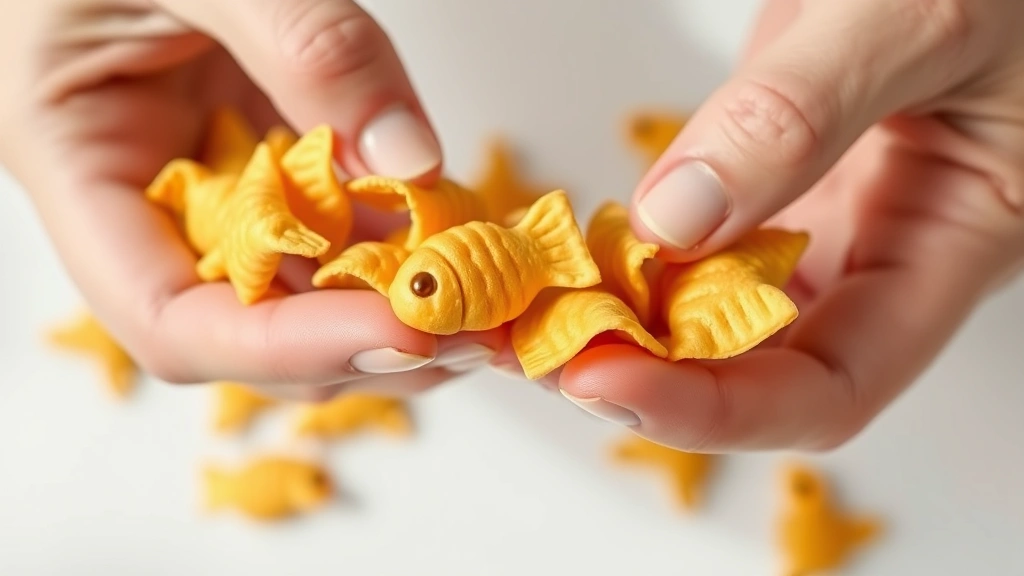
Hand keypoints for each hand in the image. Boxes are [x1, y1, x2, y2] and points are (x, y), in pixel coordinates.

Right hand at [0, 0, 502, 400]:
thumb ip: (304, 44)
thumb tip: (412, 159)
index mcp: (79, 165)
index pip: (170, 317)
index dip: (286, 347)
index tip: (404, 330)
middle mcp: (146, 198)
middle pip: (249, 329)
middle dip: (364, 345)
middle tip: (478, 334)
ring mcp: (212, 182)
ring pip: (301, 290)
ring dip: (396, 307)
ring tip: (487, 302)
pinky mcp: (267, 157)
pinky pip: (335, 226)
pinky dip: (399, 244)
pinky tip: (460, 239)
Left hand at [558, 0, 1023, 449]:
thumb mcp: (914, 18)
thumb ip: (796, 117)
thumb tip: (674, 222)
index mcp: (950, 245)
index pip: (829, 387)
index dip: (716, 410)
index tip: (605, 382)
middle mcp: (877, 248)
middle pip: (756, 369)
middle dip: (643, 378)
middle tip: (538, 353)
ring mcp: (820, 211)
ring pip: (715, 312)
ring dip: (623, 326)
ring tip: (532, 315)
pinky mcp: (772, 169)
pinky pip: (694, 242)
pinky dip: (629, 258)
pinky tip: (572, 255)